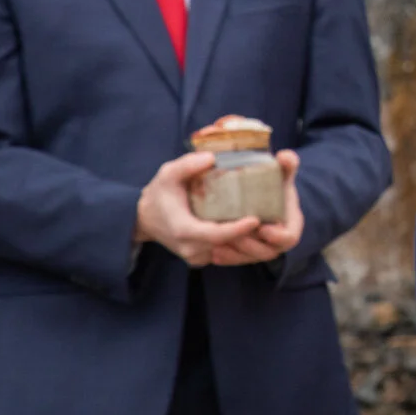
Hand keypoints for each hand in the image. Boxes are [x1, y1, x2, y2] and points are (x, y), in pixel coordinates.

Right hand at [134, 152, 262, 266]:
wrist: (144, 218)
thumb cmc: (159, 193)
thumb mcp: (168, 174)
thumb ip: (187, 165)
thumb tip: (212, 157)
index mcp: (183, 230)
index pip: (215, 235)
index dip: (237, 229)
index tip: (256, 219)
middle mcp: (190, 248)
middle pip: (226, 245)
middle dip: (249, 234)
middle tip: (271, 217)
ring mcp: (195, 256)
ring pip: (227, 250)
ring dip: (245, 239)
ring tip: (267, 221)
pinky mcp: (199, 257)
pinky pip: (223, 251)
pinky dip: (237, 240)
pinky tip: (251, 225)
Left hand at [209, 150, 304, 266]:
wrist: (262, 194)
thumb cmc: (275, 184)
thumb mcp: (282, 174)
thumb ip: (287, 165)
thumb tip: (284, 156)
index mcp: (290, 223)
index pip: (290, 237)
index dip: (278, 236)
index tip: (261, 227)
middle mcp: (277, 240)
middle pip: (267, 252)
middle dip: (250, 247)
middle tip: (233, 236)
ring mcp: (262, 248)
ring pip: (250, 258)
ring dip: (235, 254)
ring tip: (217, 245)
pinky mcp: (246, 252)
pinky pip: (237, 260)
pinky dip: (227, 257)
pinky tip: (214, 252)